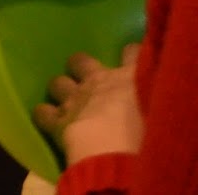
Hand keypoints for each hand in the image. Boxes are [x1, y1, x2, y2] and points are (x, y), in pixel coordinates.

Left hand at [35, 44, 143, 164]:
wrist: (116, 147)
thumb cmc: (148, 131)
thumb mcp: (158, 108)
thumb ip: (150, 97)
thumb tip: (149, 98)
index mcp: (129, 77)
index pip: (131, 53)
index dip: (129, 54)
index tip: (129, 56)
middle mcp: (98, 82)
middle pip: (81, 61)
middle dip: (80, 66)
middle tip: (84, 76)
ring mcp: (74, 99)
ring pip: (58, 83)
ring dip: (60, 90)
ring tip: (65, 100)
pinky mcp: (57, 120)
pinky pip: (42, 112)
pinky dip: (43, 115)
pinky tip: (45, 119)